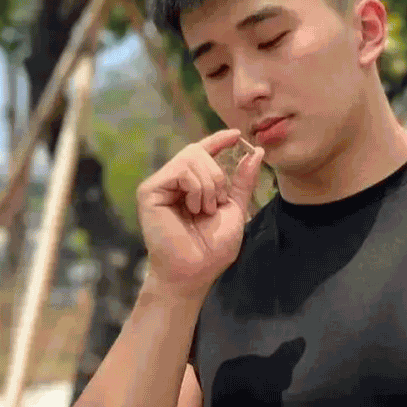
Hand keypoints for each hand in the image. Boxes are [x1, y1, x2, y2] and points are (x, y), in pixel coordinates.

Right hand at [136, 129, 265, 297]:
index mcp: (190, 185)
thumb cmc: (211, 249)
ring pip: (191, 157)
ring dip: (209, 185)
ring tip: (204, 211)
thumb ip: (242, 181)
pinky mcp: (149, 191)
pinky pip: (181, 170)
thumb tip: (257, 152)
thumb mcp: (234, 209)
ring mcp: (159, 185)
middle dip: (218, 176)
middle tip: (216, 204)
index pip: (202, 152)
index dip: (219, 139)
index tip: (237, 135)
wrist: (194, 271)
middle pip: (198, 151)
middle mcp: (172, 182)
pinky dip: (196, 189)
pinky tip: (193, 209)